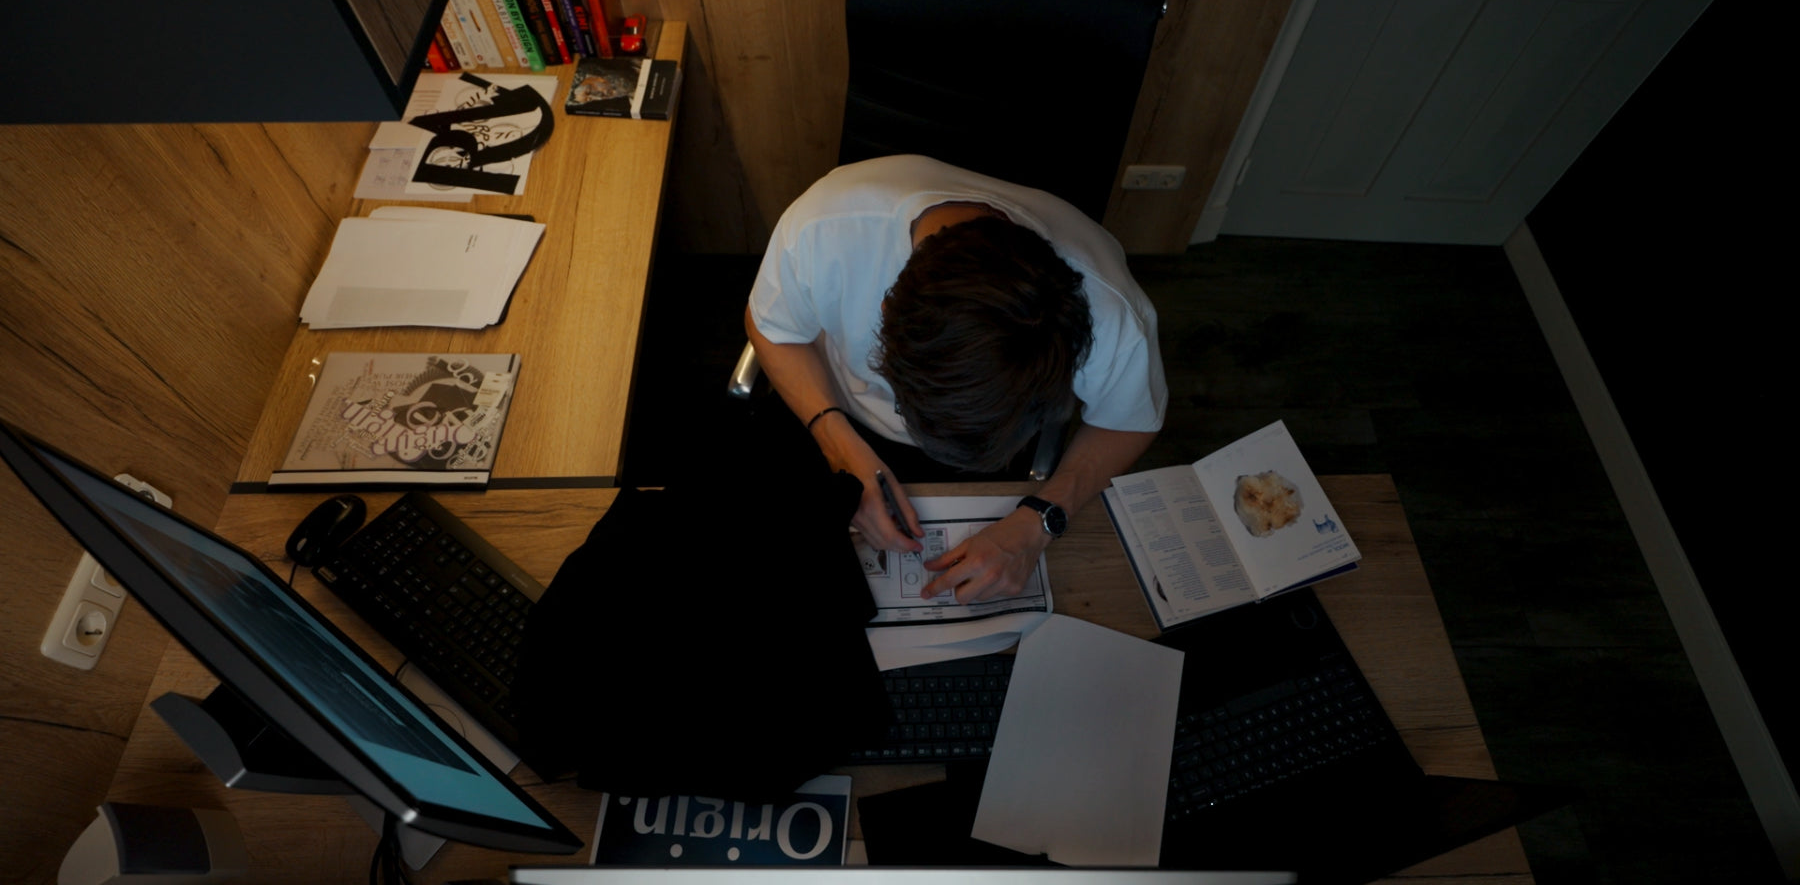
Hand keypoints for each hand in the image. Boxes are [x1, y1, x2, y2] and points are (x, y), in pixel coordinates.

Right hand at [818, 426, 921, 552]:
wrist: (840, 453)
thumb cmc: (866, 461)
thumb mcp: (892, 482)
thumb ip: (906, 510)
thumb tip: (917, 530)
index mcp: (871, 505)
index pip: (891, 536)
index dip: (906, 545)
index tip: (918, 546)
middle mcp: (859, 516)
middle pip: (883, 543)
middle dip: (901, 547)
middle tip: (914, 542)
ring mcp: (852, 519)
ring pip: (874, 542)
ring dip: (891, 542)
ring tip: (903, 531)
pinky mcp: (850, 518)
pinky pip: (867, 534)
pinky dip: (881, 536)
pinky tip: (889, 525)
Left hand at [922, 509, 1050, 602]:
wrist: (1027, 533)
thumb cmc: (999, 535)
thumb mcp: (970, 542)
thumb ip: (948, 557)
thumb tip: (931, 566)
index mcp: (976, 562)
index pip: (949, 581)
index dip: (935, 588)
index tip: (926, 593)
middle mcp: (990, 576)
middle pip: (962, 598)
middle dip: (959, 590)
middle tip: (964, 578)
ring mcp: (1004, 585)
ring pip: (979, 598)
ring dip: (977, 589)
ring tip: (985, 572)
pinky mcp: (1014, 589)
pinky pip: (995, 596)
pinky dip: (992, 588)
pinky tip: (998, 574)